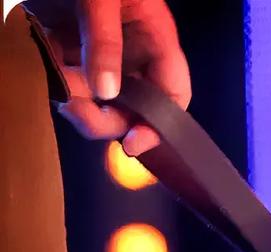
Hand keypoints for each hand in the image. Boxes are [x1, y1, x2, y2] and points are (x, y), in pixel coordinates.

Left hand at [33, 0, 190, 155]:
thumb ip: (104, 43)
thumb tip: (106, 94)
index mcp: (155, 37)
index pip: (172, 94)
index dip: (160, 125)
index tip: (134, 144)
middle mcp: (133, 53)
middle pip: (134, 107)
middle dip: (108, 118)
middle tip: (76, 111)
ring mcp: (102, 54)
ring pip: (98, 101)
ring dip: (76, 101)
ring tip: (55, 79)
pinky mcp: (71, 51)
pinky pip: (69, 83)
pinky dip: (56, 84)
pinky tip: (47, 65)